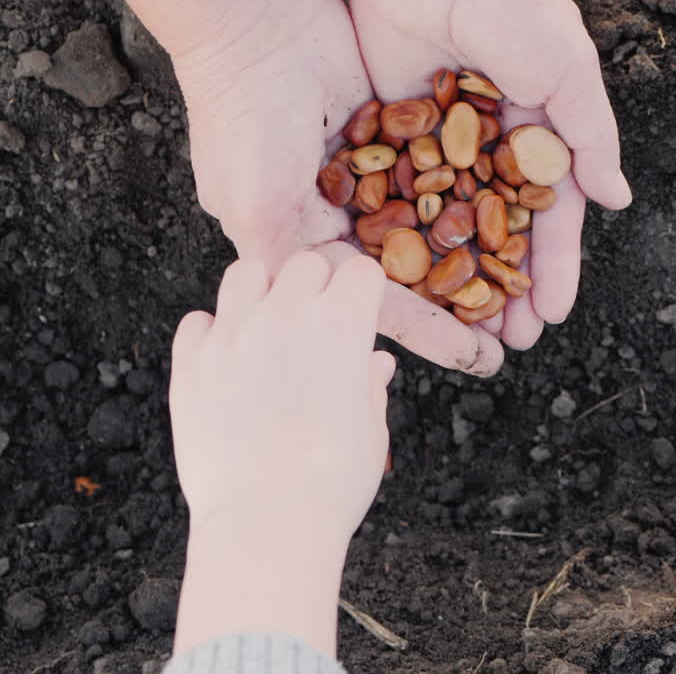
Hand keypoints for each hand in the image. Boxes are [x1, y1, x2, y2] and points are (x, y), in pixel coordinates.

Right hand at [86, 0, 503, 374]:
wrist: (260, 21)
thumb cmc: (245, 119)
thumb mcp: (260, 210)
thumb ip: (294, 267)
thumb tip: (330, 320)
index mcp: (304, 242)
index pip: (375, 300)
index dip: (429, 331)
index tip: (480, 358)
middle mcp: (340, 215)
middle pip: (414, 272)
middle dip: (463, 305)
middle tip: (517, 334)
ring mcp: (370, 176)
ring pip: (436, 227)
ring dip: (479, 258)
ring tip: (528, 292)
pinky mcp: (396, 136)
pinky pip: (444, 176)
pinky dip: (477, 199)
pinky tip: (520, 225)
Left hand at [167, 252, 390, 654]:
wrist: (266, 522)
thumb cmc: (332, 482)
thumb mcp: (370, 430)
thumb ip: (369, 384)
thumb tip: (374, 364)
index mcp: (342, 325)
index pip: (360, 271)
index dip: (364, 294)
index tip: (362, 316)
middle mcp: (286, 315)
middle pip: (305, 264)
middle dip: (317, 287)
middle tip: (318, 328)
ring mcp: (232, 335)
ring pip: (245, 275)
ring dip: (263, 295)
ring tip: (269, 333)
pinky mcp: (190, 363)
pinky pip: (199, 322)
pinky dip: (214, 334)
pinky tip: (230, 365)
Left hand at [348, 0, 632, 348]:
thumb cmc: (515, 5)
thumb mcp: (569, 72)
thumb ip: (591, 138)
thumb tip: (617, 200)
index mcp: (538, 134)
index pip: (550, 217)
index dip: (554, 266)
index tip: (554, 315)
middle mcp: (489, 147)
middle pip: (499, 234)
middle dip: (506, 288)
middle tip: (509, 342)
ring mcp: (438, 144)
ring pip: (448, 228)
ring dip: (456, 280)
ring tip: (461, 330)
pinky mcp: (388, 133)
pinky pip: (396, 197)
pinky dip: (401, 240)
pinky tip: (404, 285)